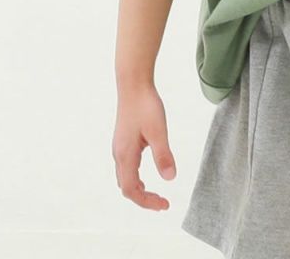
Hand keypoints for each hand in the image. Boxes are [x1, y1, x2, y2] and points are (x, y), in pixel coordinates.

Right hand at [112, 82, 177, 209]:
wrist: (133, 84)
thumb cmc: (145, 106)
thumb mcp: (158, 131)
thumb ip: (163, 155)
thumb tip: (170, 179)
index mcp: (125, 155)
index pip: (131, 190)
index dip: (146, 202)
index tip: (165, 205)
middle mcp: (118, 154)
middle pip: (126, 187)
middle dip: (143, 199)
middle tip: (163, 203)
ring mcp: (119, 147)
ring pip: (125, 178)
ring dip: (139, 189)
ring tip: (156, 194)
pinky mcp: (123, 140)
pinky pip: (126, 167)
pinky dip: (136, 177)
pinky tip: (147, 173)